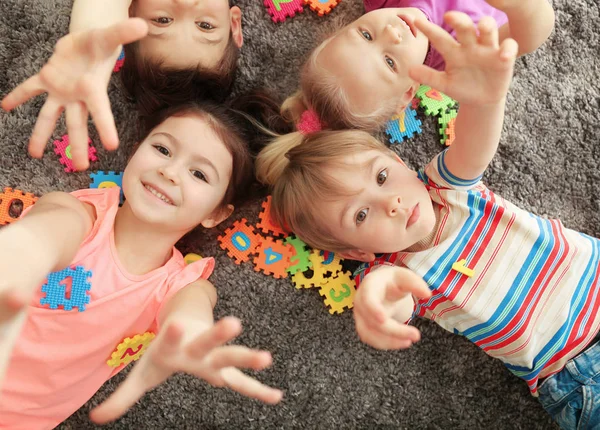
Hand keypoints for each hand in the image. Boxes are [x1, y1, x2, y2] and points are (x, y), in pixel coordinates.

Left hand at [1, 18, 147, 170]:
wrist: (88, 41)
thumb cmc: (101, 43)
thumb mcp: (110, 37)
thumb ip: (124, 33)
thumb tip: (142, 25)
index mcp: (93, 89)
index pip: (101, 111)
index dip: (106, 127)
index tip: (112, 147)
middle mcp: (77, 96)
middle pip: (77, 124)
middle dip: (78, 146)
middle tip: (80, 168)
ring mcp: (61, 90)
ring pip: (50, 116)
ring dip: (41, 135)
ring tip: (34, 154)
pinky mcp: (47, 80)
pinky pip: (30, 90)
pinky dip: (18, 97)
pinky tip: (5, 107)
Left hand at [90, 317, 282, 423]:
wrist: (186, 323)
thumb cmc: (164, 351)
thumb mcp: (143, 373)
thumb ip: (123, 396)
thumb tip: (96, 418)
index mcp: (174, 346)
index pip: (172, 339)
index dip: (174, 333)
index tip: (176, 323)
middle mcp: (197, 348)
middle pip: (209, 341)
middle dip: (220, 334)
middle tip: (234, 322)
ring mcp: (213, 357)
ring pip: (230, 355)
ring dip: (246, 356)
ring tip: (267, 358)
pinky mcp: (223, 368)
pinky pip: (242, 382)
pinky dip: (257, 389)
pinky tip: (276, 397)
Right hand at [354, 266, 430, 349]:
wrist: (383, 287)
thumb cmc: (393, 281)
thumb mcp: (405, 277)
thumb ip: (415, 284)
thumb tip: (427, 294)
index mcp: (369, 286)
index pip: (368, 299)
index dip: (373, 309)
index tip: (383, 319)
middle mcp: (360, 302)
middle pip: (372, 321)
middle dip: (394, 331)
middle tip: (416, 335)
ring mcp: (360, 315)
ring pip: (368, 334)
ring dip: (389, 341)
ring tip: (409, 342)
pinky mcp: (364, 326)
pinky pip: (371, 339)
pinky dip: (386, 343)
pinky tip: (402, 342)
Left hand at [409, 12, 517, 105]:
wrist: (481, 101)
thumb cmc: (462, 87)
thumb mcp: (444, 84)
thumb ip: (429, 77)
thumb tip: (409, 70)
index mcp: (454, 52)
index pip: (441, 39)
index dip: (430, 31)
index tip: (418, 23)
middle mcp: (471, 46)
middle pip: (466, 29)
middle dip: (459, 21)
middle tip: (449, 16)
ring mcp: (488, 50)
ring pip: (489, 32)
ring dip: (486, 27)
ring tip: (483, 26)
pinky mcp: (504, 59)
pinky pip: (508, 49)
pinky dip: (507, 50)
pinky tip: (503, 54)